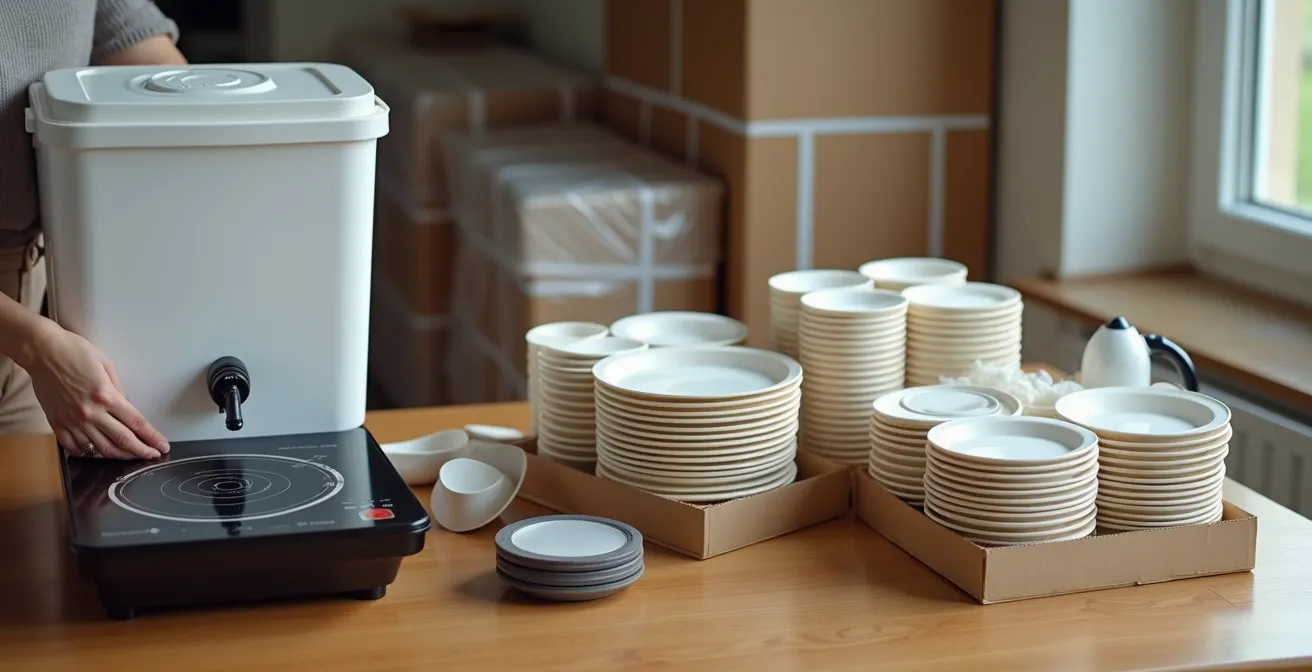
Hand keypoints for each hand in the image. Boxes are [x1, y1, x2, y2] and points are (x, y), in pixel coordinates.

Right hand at [26, 323, 168, 459]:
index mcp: (106, 396)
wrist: (42, 351)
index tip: (162, 446)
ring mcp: (72, 421)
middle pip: (122, 440)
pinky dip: (89, 454)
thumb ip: (119, 389)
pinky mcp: (57, 424)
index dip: (152, 437)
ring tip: (132, 457)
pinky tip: (100, 454)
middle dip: (142, 451)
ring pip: (100, 449)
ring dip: (120, 456)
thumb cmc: (75, 352)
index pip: (136, 423)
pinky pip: (75, 448)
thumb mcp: (107, 365)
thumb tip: (127, 406)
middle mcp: (90, 413)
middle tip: (154, 455)